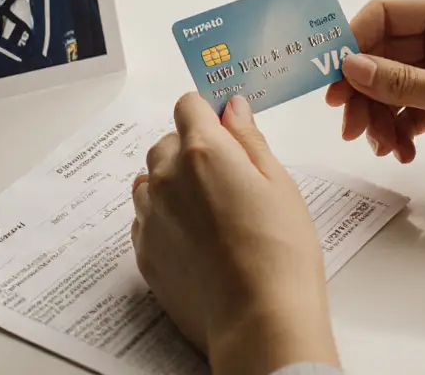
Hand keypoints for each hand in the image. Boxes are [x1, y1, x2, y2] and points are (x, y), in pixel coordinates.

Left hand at [132, 93, 339, 374]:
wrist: (258, 319)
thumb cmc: (280, 252)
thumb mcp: (278, 183)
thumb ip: (248, 139)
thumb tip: (233, 108)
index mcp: (203, 152)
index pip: (188, 106)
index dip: (208, 113)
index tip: (224, 126)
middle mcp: (167, 178)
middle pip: (167, 143)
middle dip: (192, 150)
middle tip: (229, 180)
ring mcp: (150, 216)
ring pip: (150, 181)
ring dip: (173, 184)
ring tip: (211, 213)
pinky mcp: (144, 251)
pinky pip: (146, 218)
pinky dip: (165, 218)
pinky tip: (197, 239)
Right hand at [327, 0, 424, 198]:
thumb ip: (401, 82)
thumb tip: (348, 67)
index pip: (386, 13)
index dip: (353, 42)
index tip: (332, 79)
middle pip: (383, 53)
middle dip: (363, 90)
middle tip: (348, 127)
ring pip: (392, 85)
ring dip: (379, 116)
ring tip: (383, 148)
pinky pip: (410, 110)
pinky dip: (399, 130)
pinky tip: (402, 153)